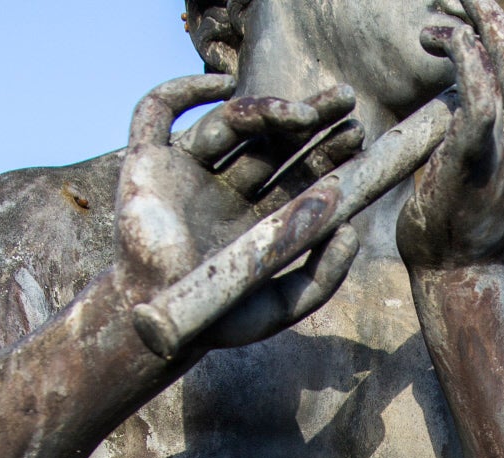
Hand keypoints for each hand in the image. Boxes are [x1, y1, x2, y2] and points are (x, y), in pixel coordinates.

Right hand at [118, 77, 366, 338]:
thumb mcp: (281, 307)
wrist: (153, 325)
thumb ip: (323, 278)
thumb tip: (353, 231)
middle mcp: (226, 187)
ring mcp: (188, 171)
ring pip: (230, 122)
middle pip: (273, 141)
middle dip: (309, 119)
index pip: (298, 173)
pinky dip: (183, 90)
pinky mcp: (146, 161)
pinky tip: (224, 86)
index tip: (357, 136)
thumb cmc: (215, 320)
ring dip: (268, 109)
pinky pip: (157, 110)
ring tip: (303, 114)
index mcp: (258, 214)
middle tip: (343, 100)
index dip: (327, 152)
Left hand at [397, 0, 503, 271]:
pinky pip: (478, 98)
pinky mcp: (474, 164)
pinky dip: (463, 59)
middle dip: (490, 15)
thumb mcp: (498, 182)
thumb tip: (481, 107)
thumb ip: (501, 143)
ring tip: (434, 20)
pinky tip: (438, 43)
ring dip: (471, 27)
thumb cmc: (465, 232)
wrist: (460, 282)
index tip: (478, 27)